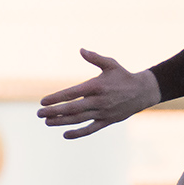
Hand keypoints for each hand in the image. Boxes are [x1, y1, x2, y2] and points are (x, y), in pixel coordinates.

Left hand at [37, 49, 160, 138]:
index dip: (56, 98)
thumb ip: (95, 58)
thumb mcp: (110, 64)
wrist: (143, 91)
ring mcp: (103, 112)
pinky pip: (91, 129)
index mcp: (97, 86)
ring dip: (62, 122)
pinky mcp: (108, 121)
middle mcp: (99, 101)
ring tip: (47, 122)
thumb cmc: (123, 76)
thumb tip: (81, 49)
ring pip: (79, 120)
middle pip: (73, 109)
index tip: (42, 102)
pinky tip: (65, 134)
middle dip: (54, 112)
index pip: (72, 94)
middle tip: (39, 114)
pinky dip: (78, 133)